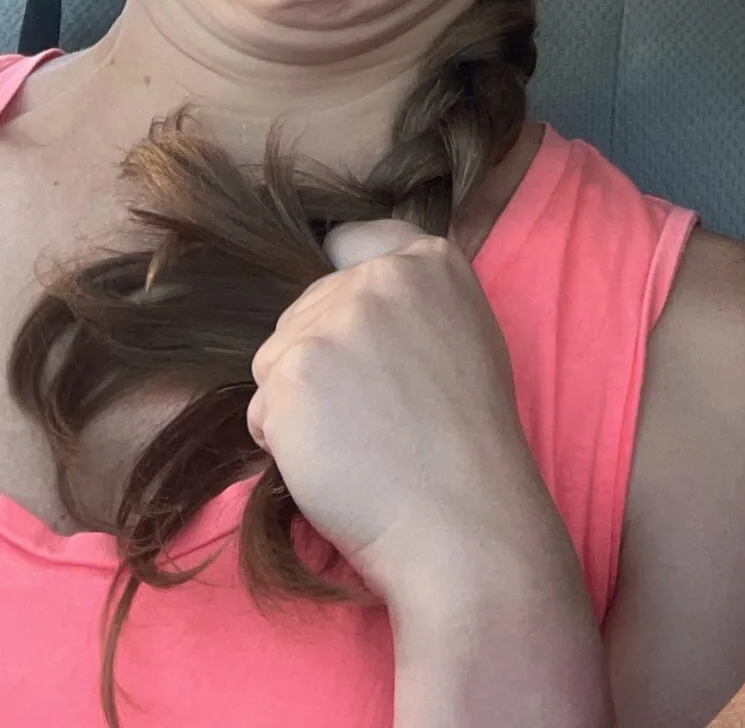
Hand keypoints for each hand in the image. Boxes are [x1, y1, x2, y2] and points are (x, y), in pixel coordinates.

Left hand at [248, 218, 566, 614]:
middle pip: (306, 309)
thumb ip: (409, 305)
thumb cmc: (468, 444)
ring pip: (277, 357)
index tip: (346, 330)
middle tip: (366, 415)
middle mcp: (381, 277)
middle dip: (317, 357)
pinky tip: (331, 463)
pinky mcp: (293, 372)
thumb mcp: (463, 336)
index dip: (339, 289)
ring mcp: (335, 321)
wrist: (463, 518)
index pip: (351, 241)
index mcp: (431, 262)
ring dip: (297, 401)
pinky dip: (283, 440)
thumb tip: (347, 304)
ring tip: (351, 442)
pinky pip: (261, 407)